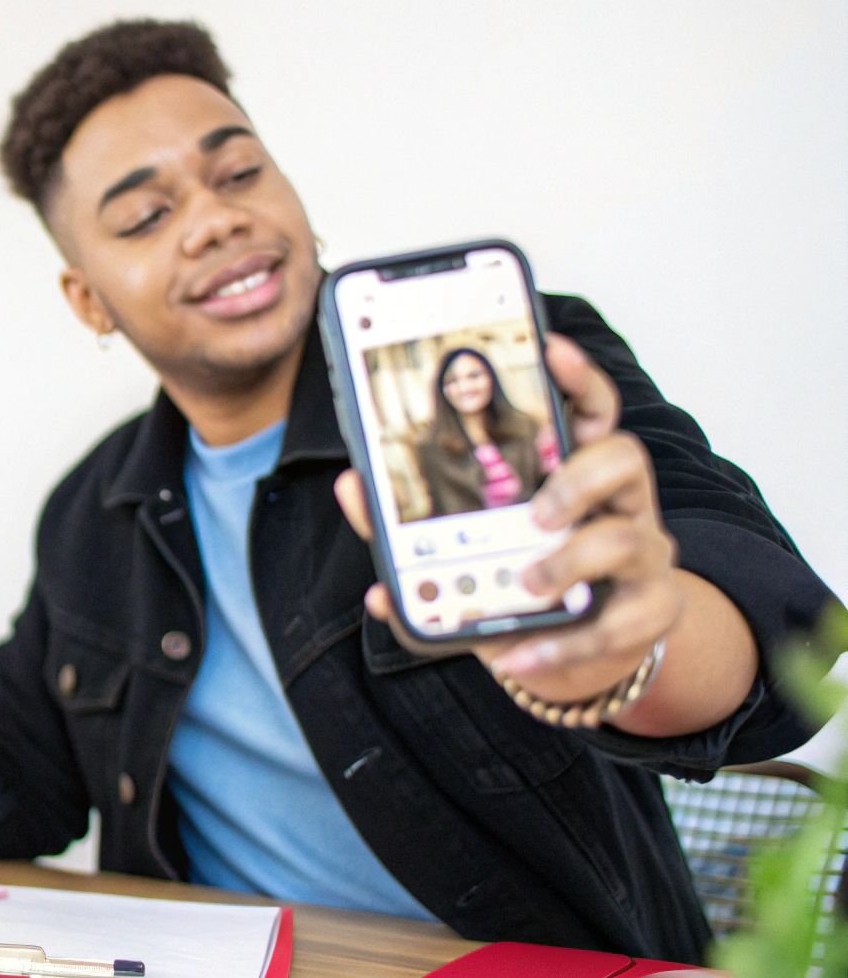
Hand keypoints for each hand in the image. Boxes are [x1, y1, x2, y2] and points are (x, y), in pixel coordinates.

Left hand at [334, 333, 684, 703]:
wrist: (574, 650)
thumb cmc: (520, 577)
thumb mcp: (466, 546)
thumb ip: (409, 517)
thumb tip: (351, 487)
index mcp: (574, 468)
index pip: (589, 408)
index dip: (576, 376)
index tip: (549, 349)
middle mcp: (619, 501)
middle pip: (625, 458)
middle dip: (579, 479)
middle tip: (536, 512)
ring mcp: (645, 554)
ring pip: (630, 539)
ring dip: (570, 563)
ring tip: (527, 584)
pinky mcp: (652, 611)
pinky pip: (617, 624)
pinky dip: (561, 645)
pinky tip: (518, 655)